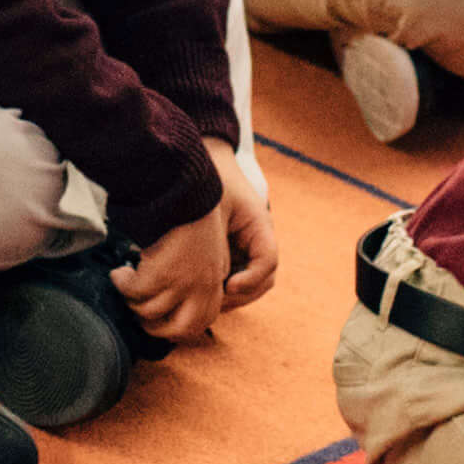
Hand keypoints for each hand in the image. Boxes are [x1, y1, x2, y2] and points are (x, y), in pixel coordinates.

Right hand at [115, 194, 240, 339]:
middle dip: (154, 327)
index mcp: (215, 285)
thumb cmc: (192, 219)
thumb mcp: (206, 254)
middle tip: (138, 313)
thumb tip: (172, 300)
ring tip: (125, 284)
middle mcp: (201, 288)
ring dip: (132, 302)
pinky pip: (135, 292)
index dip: (176, 327)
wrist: (187, 193)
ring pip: (149, 311)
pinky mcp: (161, 273)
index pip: (199, 324)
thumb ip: (198, 279)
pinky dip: (122, 284)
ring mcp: (182, 283)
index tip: (158, 318)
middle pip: (178, 330)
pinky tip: (119, 273)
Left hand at [210, 144, 281, 309]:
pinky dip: (218, 291)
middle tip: (212, 301)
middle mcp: (258, 241)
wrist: (205, 163)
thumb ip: (213, 236)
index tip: (228, 285)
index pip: (268, 260)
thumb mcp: (211, 203)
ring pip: (249, 286)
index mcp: (259, 225)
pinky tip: (195, 292)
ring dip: (228, 297)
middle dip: (240, 295)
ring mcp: (246, 251)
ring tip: (202, 300)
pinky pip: (231, 282)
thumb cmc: (210, 180)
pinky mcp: (230, 256)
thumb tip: (209, 272)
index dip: (252, 278)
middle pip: (262, 281)